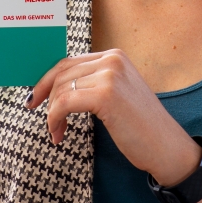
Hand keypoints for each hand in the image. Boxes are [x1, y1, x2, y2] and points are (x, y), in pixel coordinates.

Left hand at [27, 49, 201, 186]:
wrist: (165, 146)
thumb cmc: (140, 127)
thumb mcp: (117, 95)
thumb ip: (93, 83)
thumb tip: (54, 86)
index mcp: (115, 56)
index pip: (69, 61)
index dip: (47, 80)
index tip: (36, 98)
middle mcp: (113, 60)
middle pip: (62, 72)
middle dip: (45, 96)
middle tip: (43, 118)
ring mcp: (111, 75)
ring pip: (61, 89)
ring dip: (51, 113)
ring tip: (56, 131)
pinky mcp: (106, 95)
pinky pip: (64, 103)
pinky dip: (55, 119)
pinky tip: (59, 134)